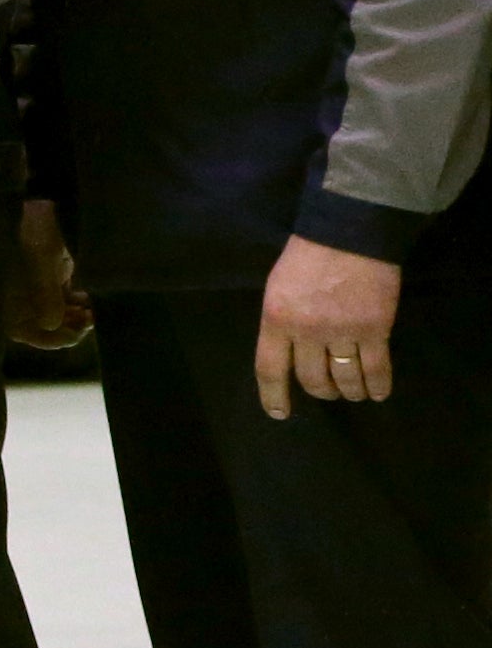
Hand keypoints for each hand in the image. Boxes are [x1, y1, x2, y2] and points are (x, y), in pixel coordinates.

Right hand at [5, 199, 91, 354]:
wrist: (36, 197)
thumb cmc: (34, 230)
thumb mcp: (42, 263)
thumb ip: (46, 296)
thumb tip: (52, 326)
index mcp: (4, 295)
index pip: (23, 332)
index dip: (49, 339)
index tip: (75, 334)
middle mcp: (15, 295)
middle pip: (42, 326)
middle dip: (66, 327)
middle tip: (89, 320)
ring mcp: (32, 286)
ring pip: (55, 313)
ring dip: (74, 315)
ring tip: (93, 309)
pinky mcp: (47, 274)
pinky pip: (62, 298)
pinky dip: (75, 301)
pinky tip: (89, 298)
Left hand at [256, 236, 404, 414]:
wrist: (348, 233)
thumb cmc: (307, 255)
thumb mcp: (278, 287)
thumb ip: (281, 319)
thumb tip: (289, 350)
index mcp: (276, 319)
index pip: (270, 368)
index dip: (274, 395)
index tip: (280, 413)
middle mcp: (307, 331)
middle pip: (312, 379)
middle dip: (321, 392)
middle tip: (328, 392)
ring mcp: (343, 331)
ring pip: (345, 379)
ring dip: (350, 391)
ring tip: (353, 392)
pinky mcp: (375, 329)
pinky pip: (376, 369)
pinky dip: (378, 386)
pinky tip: (378, 393)